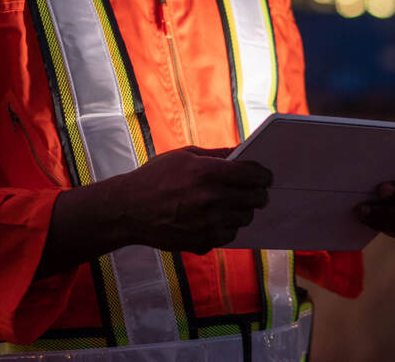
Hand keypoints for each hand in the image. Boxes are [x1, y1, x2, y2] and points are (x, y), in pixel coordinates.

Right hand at [115, 146, 271, 253]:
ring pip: (244, 219)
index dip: (263, 175)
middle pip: (254, 199)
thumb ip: (217, 155)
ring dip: (243, 211)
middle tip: (256, 191)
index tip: (266, 176)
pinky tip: (217, 219)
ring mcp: (207, 224)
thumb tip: (241, 152)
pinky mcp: (201, 242)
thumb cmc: (155, 177)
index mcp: (208, 173)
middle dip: (258, 194)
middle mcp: (211, 200)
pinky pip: (228, 236)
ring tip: (234, 204)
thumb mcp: (185, 156)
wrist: (128, 210)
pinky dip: (227, 227)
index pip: (252, 174)